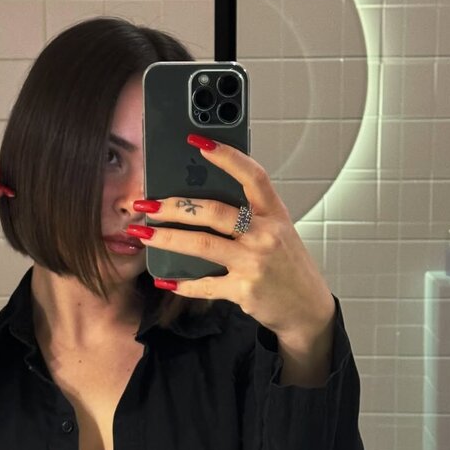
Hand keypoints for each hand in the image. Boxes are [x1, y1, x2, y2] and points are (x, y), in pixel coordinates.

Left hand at [129, 136, 335, 349]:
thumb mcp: (278, 232)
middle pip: (214, 212)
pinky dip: (181, 283)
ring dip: (167, 238)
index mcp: (274, 214)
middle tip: (147, 203)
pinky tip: (164, 279)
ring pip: (202, 245)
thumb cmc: (288, 266)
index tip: (198, 142)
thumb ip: (249, 215)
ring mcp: (254, 263)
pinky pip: (205, 285)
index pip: (252, 176)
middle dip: (175, 206)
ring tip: (142, 234)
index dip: (226, 157)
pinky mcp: (244, 290)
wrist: (307, 307)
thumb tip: (202, 201)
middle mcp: (265, 235)